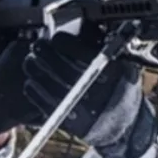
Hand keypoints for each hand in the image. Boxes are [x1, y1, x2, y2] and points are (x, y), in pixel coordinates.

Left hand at [21, 34, 157, 157]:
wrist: (127, 126)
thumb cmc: (123, 91)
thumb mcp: (126, 67)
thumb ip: (108, 51)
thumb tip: (86, 31)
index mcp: (113, 74)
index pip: (82, 53)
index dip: (65, 43)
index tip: (55, 37)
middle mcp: (97, 92)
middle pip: (62, 69)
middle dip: (46, 54)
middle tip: (37, 46)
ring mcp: (83, 109)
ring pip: (52, 86)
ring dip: (37, 71)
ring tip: (30, 61)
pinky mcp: (72, 123)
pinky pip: (48, 106)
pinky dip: (35, 94)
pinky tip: (31, 83)